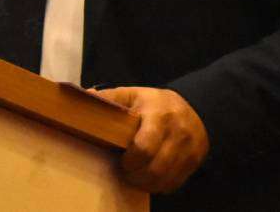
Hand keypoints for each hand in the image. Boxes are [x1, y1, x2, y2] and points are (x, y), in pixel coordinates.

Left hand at [94, 86, 208, 193]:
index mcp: (159, 115)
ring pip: (164, 180)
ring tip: (135, 176)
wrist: (195, 108)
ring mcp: (189, 150)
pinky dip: (159, 185)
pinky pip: (174, 184)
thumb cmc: (155, 103)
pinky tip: (149, 177)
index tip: (121, 159)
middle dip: (135, 175)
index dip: (130, 160)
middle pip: (155, 168)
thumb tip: (84, 97)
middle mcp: (177, 133)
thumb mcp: (133, 94)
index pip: (144, 146)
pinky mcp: (194, 162)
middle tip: (125, 171)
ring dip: (146, 183)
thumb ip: (109, 98)